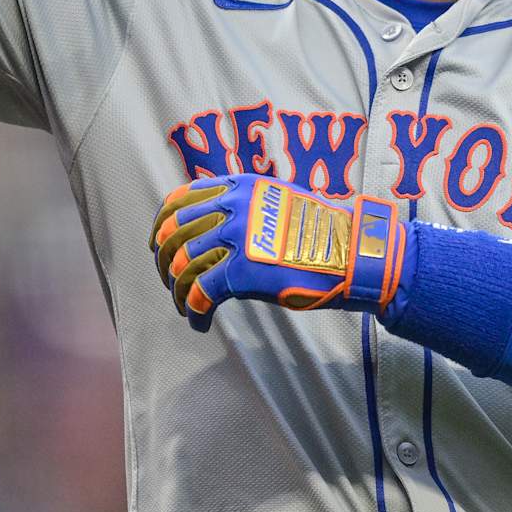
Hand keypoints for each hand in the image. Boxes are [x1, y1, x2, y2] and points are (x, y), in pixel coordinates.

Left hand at [151, 174, 409, 332]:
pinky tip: (200, 323)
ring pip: (181, 266)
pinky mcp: (242, 273)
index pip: (180, 199)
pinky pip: (200, 295)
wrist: (352, 254)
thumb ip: (246, 206)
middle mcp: (234, 207)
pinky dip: (194, 312)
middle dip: (163, 260)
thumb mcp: (279, 202)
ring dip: (177, 291)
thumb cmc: (321, 235)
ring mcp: (237, 239)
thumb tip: (216, 222)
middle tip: (167, 280)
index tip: (159, 243)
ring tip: (186, 306)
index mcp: (240, 188)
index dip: (162, 223)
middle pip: (174, 233)